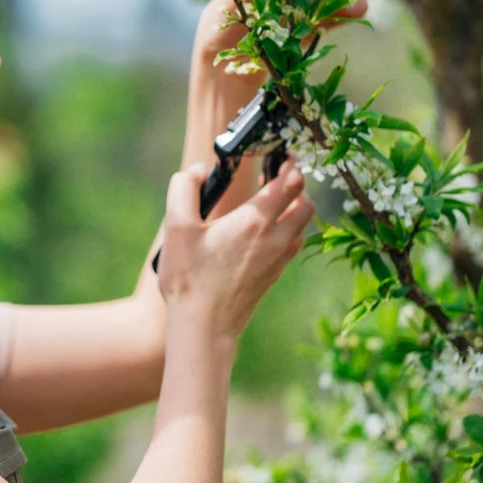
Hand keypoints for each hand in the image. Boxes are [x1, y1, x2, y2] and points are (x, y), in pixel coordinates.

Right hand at [158, 158, 314, 340]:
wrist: (204, 327)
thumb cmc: (189, 277)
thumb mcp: (175, 226)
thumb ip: (185, 187)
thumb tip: (200, 169)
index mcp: (254, 220)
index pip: (290, 183)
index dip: (291, 164)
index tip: (282, 155)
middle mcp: (274, 238)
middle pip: (306, 203)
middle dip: (298, 185)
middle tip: (280, 175)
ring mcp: (278, 260)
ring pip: (304, 226)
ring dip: (296, 209)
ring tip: (275, 202)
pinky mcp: (274, 276)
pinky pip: (293, 246)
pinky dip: (289, 232)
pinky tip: (268, 234)